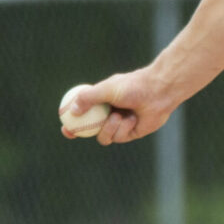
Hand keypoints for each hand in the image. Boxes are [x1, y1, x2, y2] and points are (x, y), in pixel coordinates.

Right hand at [65, 69, 179, 145]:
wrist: (158, 91)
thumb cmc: (133, 86)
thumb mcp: (107, 89)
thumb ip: (88, 98)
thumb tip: (72, 110)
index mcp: (103, 101)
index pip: (84, 113)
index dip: (72, 121)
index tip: (64, 125)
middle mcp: (110, 113)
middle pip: (90, 129)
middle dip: (80, 133)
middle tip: (73, 133)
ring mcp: (120, 124)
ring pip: (103, 136)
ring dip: (107, 128)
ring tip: (117, 116)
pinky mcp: (131, 133)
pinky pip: (119, 138)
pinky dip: (123, 128)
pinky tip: (133, 118)